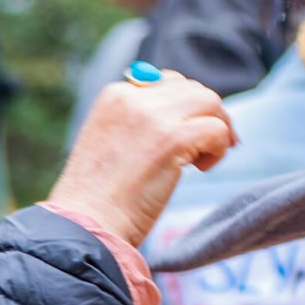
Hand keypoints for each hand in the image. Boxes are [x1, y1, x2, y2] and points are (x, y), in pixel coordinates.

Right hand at [47, 71, 235, 246]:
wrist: (86, 222)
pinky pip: (217, 130)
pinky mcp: (172, 138)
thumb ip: (141, 121)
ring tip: (201, 161)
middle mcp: (133, 97)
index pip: (169, 83)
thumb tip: (186, 116)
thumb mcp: (113, 141)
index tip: (190, 134)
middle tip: (206, 149)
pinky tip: (200, 169)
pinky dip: (219, 149)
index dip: (187, 108)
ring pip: (210, 102)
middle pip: (194, 90)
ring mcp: (154, 116)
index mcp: (115, 95)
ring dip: (218, 130)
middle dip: (209, 117)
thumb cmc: (98, 195)